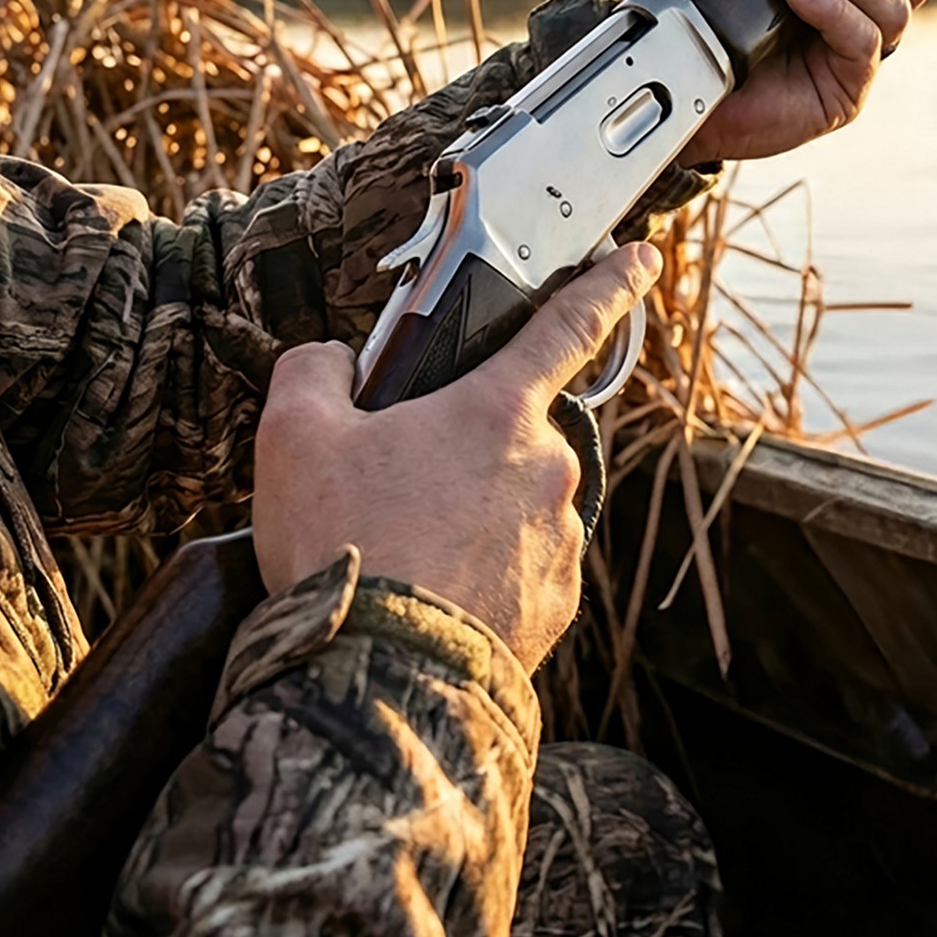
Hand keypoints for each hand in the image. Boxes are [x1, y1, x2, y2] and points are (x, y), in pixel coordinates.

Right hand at [252, 242, 662, 672]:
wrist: (377, 678)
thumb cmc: (345, 544)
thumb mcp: (293, 435)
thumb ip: (316, 370)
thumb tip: (335, 362)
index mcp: (498, 410)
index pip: (568, 325)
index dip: (610, 284)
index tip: (643, 258)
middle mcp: (549, 467)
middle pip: (514, 434)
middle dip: (468, 449)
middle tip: (403, 487)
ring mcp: (559, 538)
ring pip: (518, 505)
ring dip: (475, 517)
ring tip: (409, 553)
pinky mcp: (557, 603)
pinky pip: (523, 568)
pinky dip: (486, 573)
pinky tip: (435, 593)